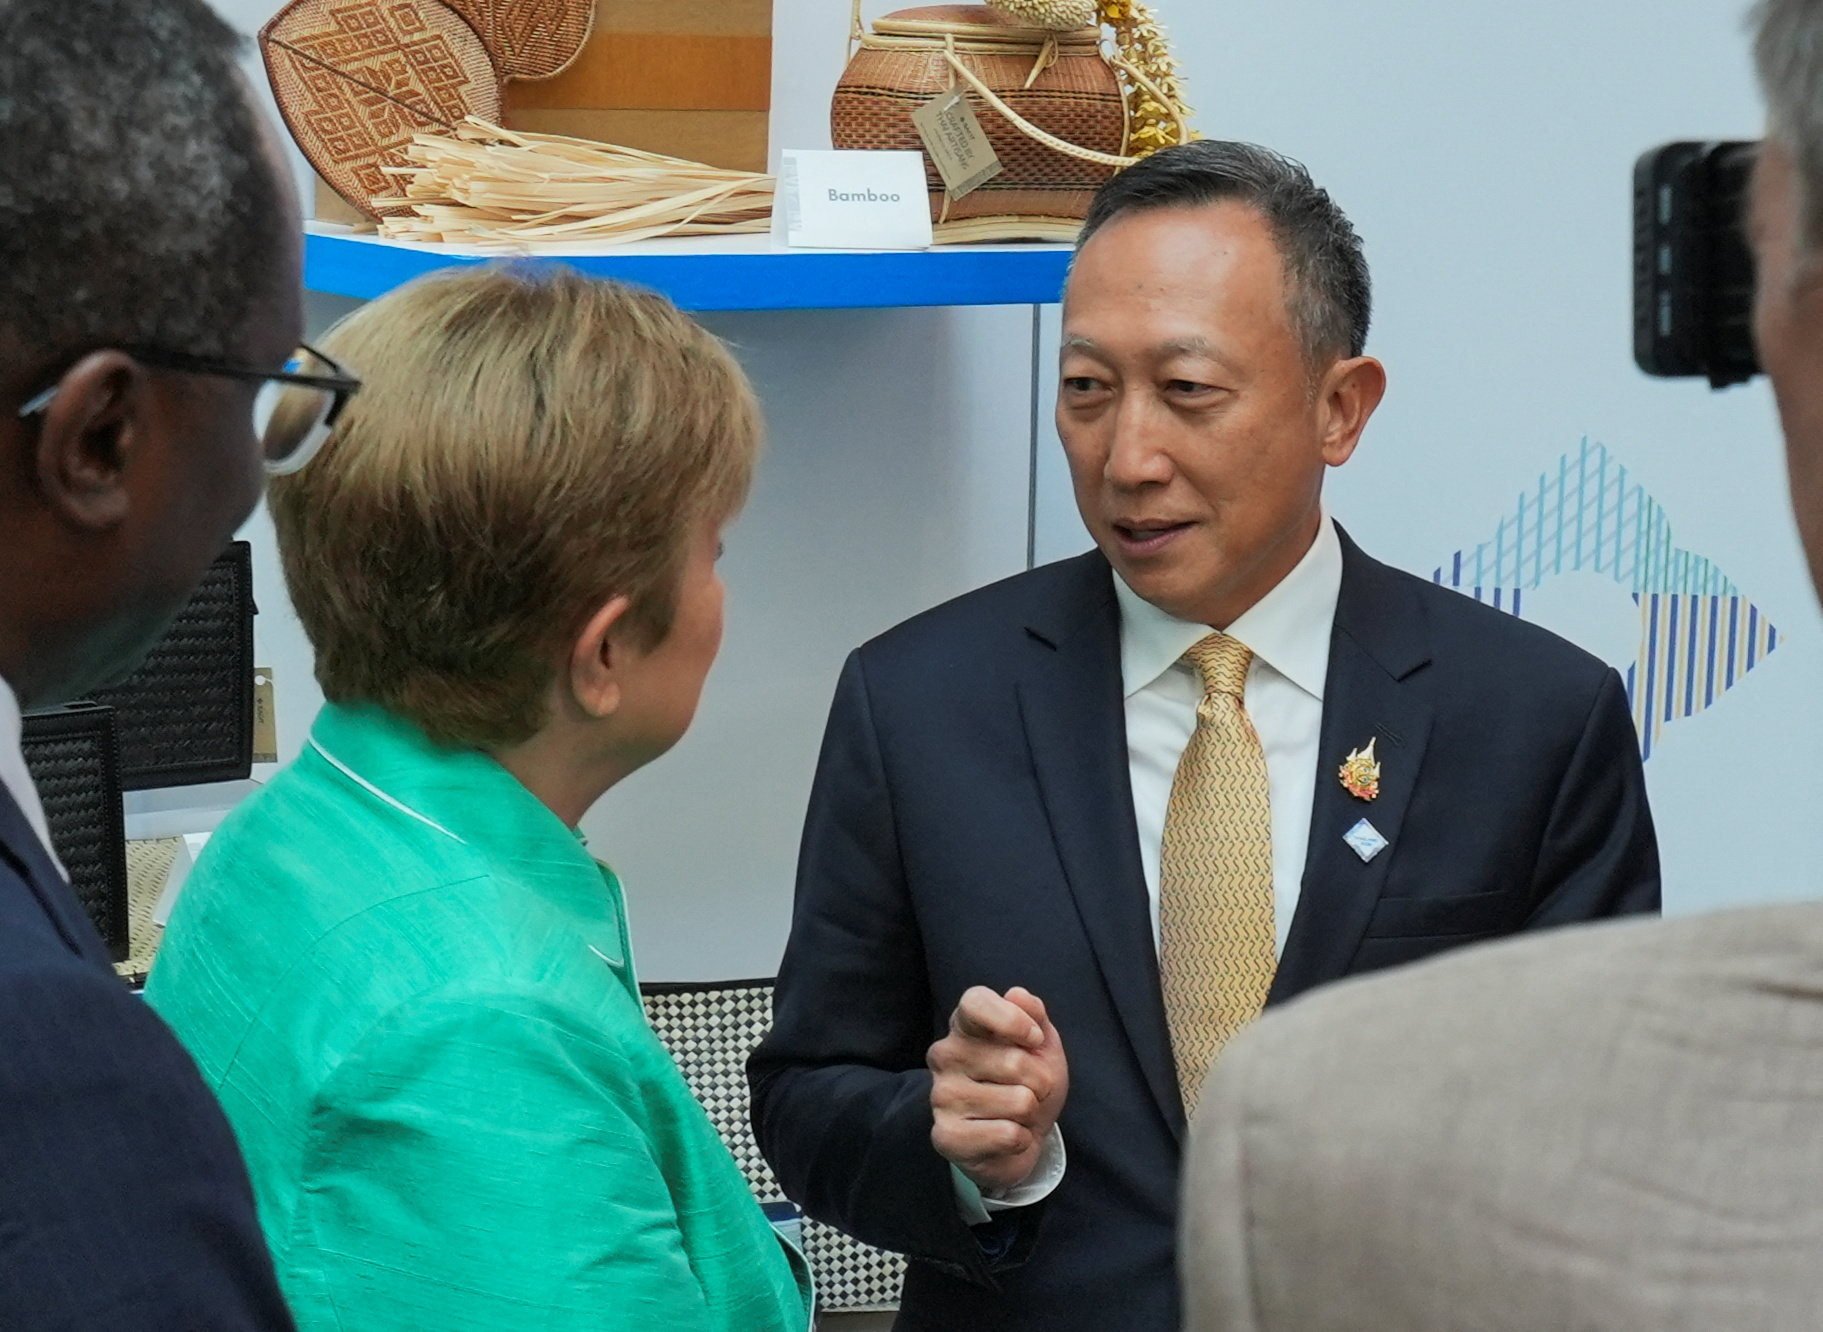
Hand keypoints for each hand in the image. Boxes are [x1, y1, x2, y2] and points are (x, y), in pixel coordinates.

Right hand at [927, 985, 1068, 1193]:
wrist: (1019, 1139)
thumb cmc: (1027, 1082)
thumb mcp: (1041, 1044)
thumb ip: (1034, 1014)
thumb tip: (1017, 995)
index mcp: (964, 1025)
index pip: (976, 1002)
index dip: (1013, 1020)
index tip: (1035, 1039)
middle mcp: (944, 1055)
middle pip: (1015, 1061)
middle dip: (1041, 1082)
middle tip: (1030, 1090)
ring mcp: (941, 1096)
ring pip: (1019, 1101)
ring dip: (1031, 1113)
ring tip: (1015, 1114)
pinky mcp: (946, 1136)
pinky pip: (1008, 1135)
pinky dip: (1021, 1139)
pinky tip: (1008, 1137)